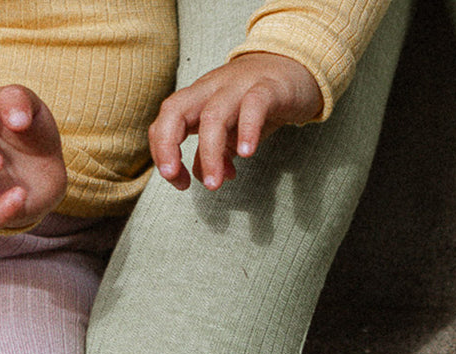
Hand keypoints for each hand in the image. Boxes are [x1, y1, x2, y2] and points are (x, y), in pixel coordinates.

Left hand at [149, 52, 323, 190]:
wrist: (293, 68)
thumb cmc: (258, 102)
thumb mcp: (232, 129)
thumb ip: (216, 152)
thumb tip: (205, 176)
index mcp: (198, 99)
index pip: (166, 121)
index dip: (162, 152)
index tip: (178, 181)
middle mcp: (211, 90)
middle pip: (176, 111)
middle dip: (168, 146)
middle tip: (175, 178)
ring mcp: (238, 87)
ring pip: (213, 115)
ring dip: (209, 153)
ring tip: (215, 183)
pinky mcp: (268, 89)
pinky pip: (253, 106)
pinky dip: (247, 130)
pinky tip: (246, 154)